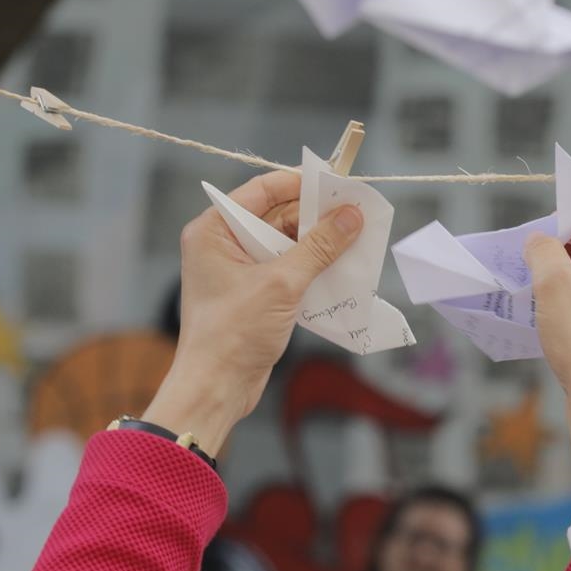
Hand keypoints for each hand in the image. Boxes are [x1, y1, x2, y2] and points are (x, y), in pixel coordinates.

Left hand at [140, 169, 363, 454]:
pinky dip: (312, 267)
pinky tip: (341, 267)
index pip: (261, 191)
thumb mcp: (282, 284)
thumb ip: (319, 247)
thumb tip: (351, 216)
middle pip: (277, 216)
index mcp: (214, 230)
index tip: (336, 182)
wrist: (215, 389)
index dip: (299, 183)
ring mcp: (238, 270)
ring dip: (318, 243)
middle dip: (316, 216)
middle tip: (355, 211)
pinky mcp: (254, 293)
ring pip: (286, 243)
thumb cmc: (233, 334)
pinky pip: (288, 268)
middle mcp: (223, 244)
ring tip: (356, 237)